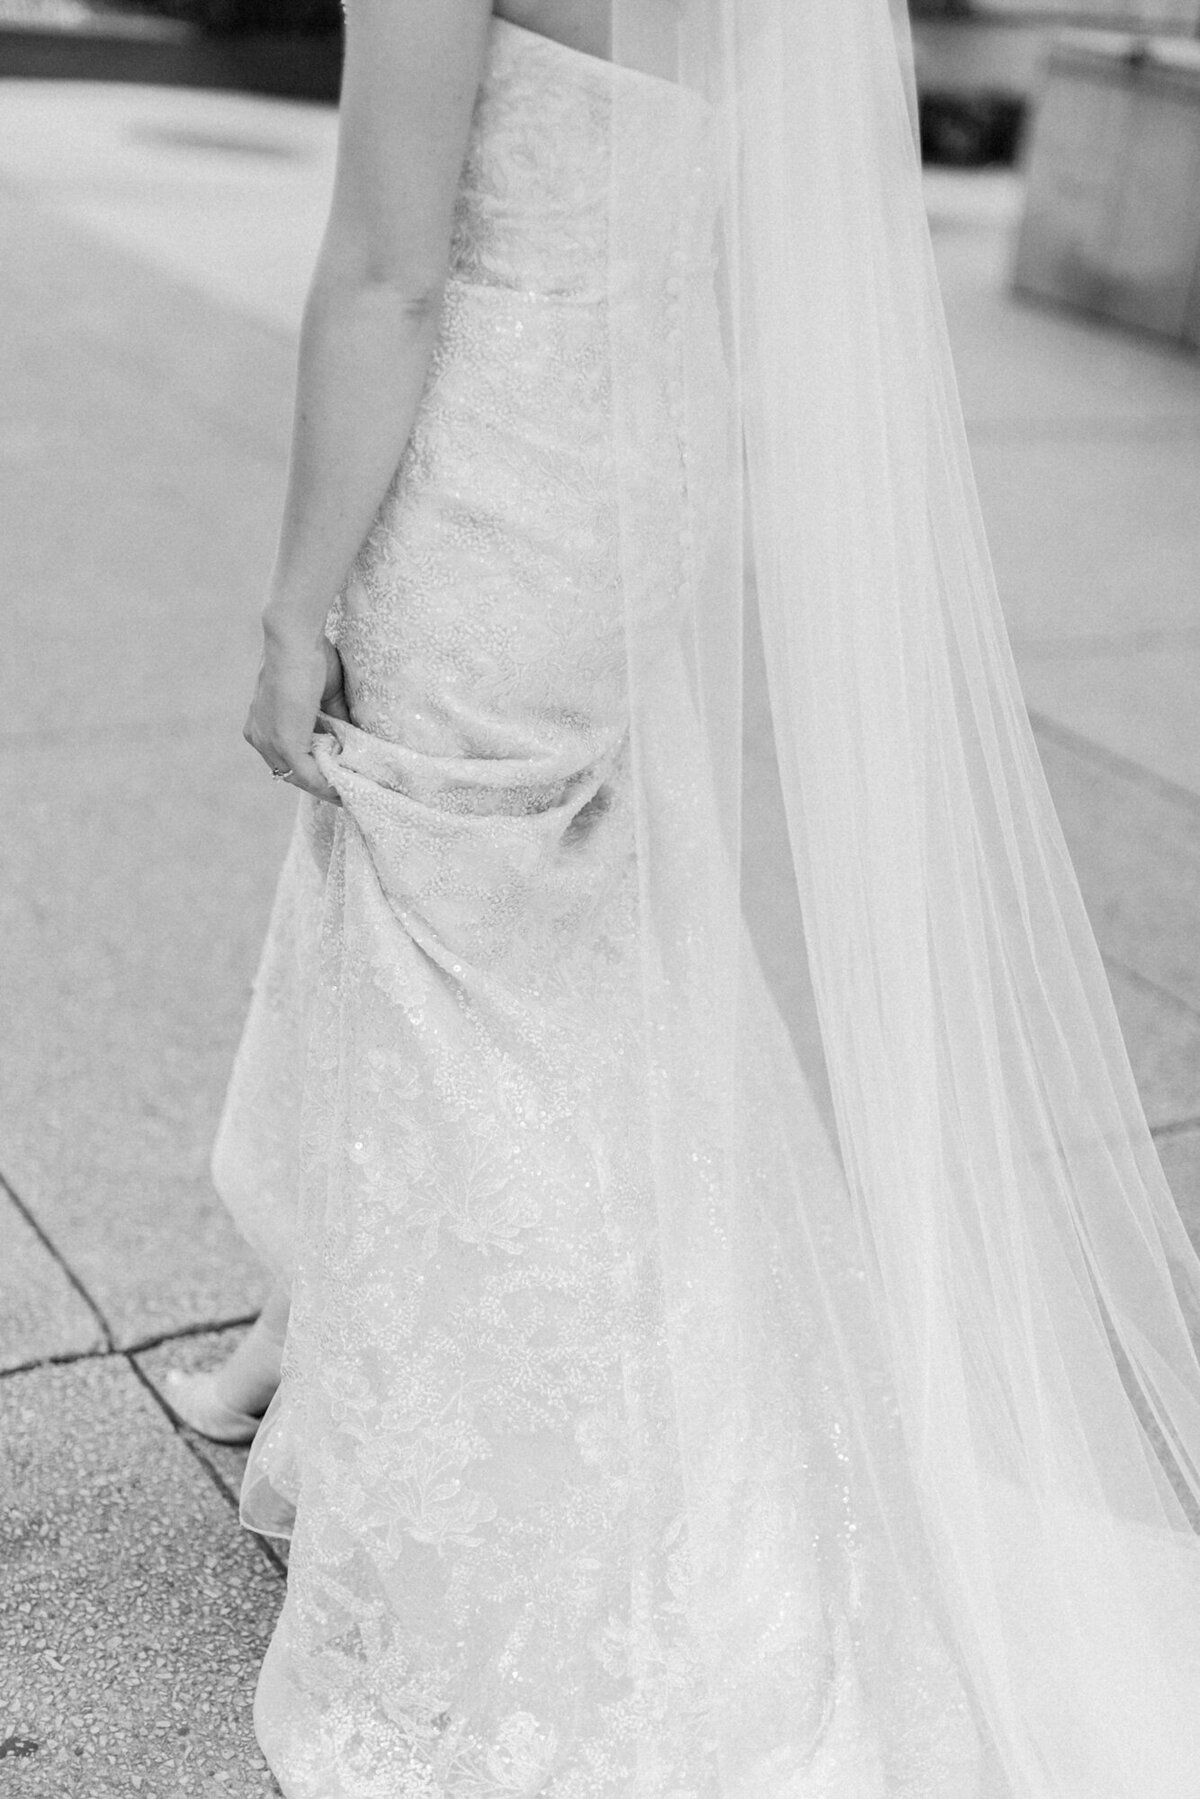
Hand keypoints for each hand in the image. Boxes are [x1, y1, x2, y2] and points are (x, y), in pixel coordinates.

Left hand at [243, 629, 349, 804]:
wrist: (295, 642)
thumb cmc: (309, 657)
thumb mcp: (323, 695)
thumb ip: (332, 719)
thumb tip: (350, 737)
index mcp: (260, 723)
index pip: (286, 756)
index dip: (313, 767)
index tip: (337, 773)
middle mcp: (258, 736)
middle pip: (291, 772)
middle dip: (320, 781)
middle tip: (347, 788)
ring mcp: (268, 742)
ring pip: (299, 777)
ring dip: (326, 786)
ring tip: (350, 791)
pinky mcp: (284, 745)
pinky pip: (308, 776)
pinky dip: (327, 785)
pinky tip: (344, 790)